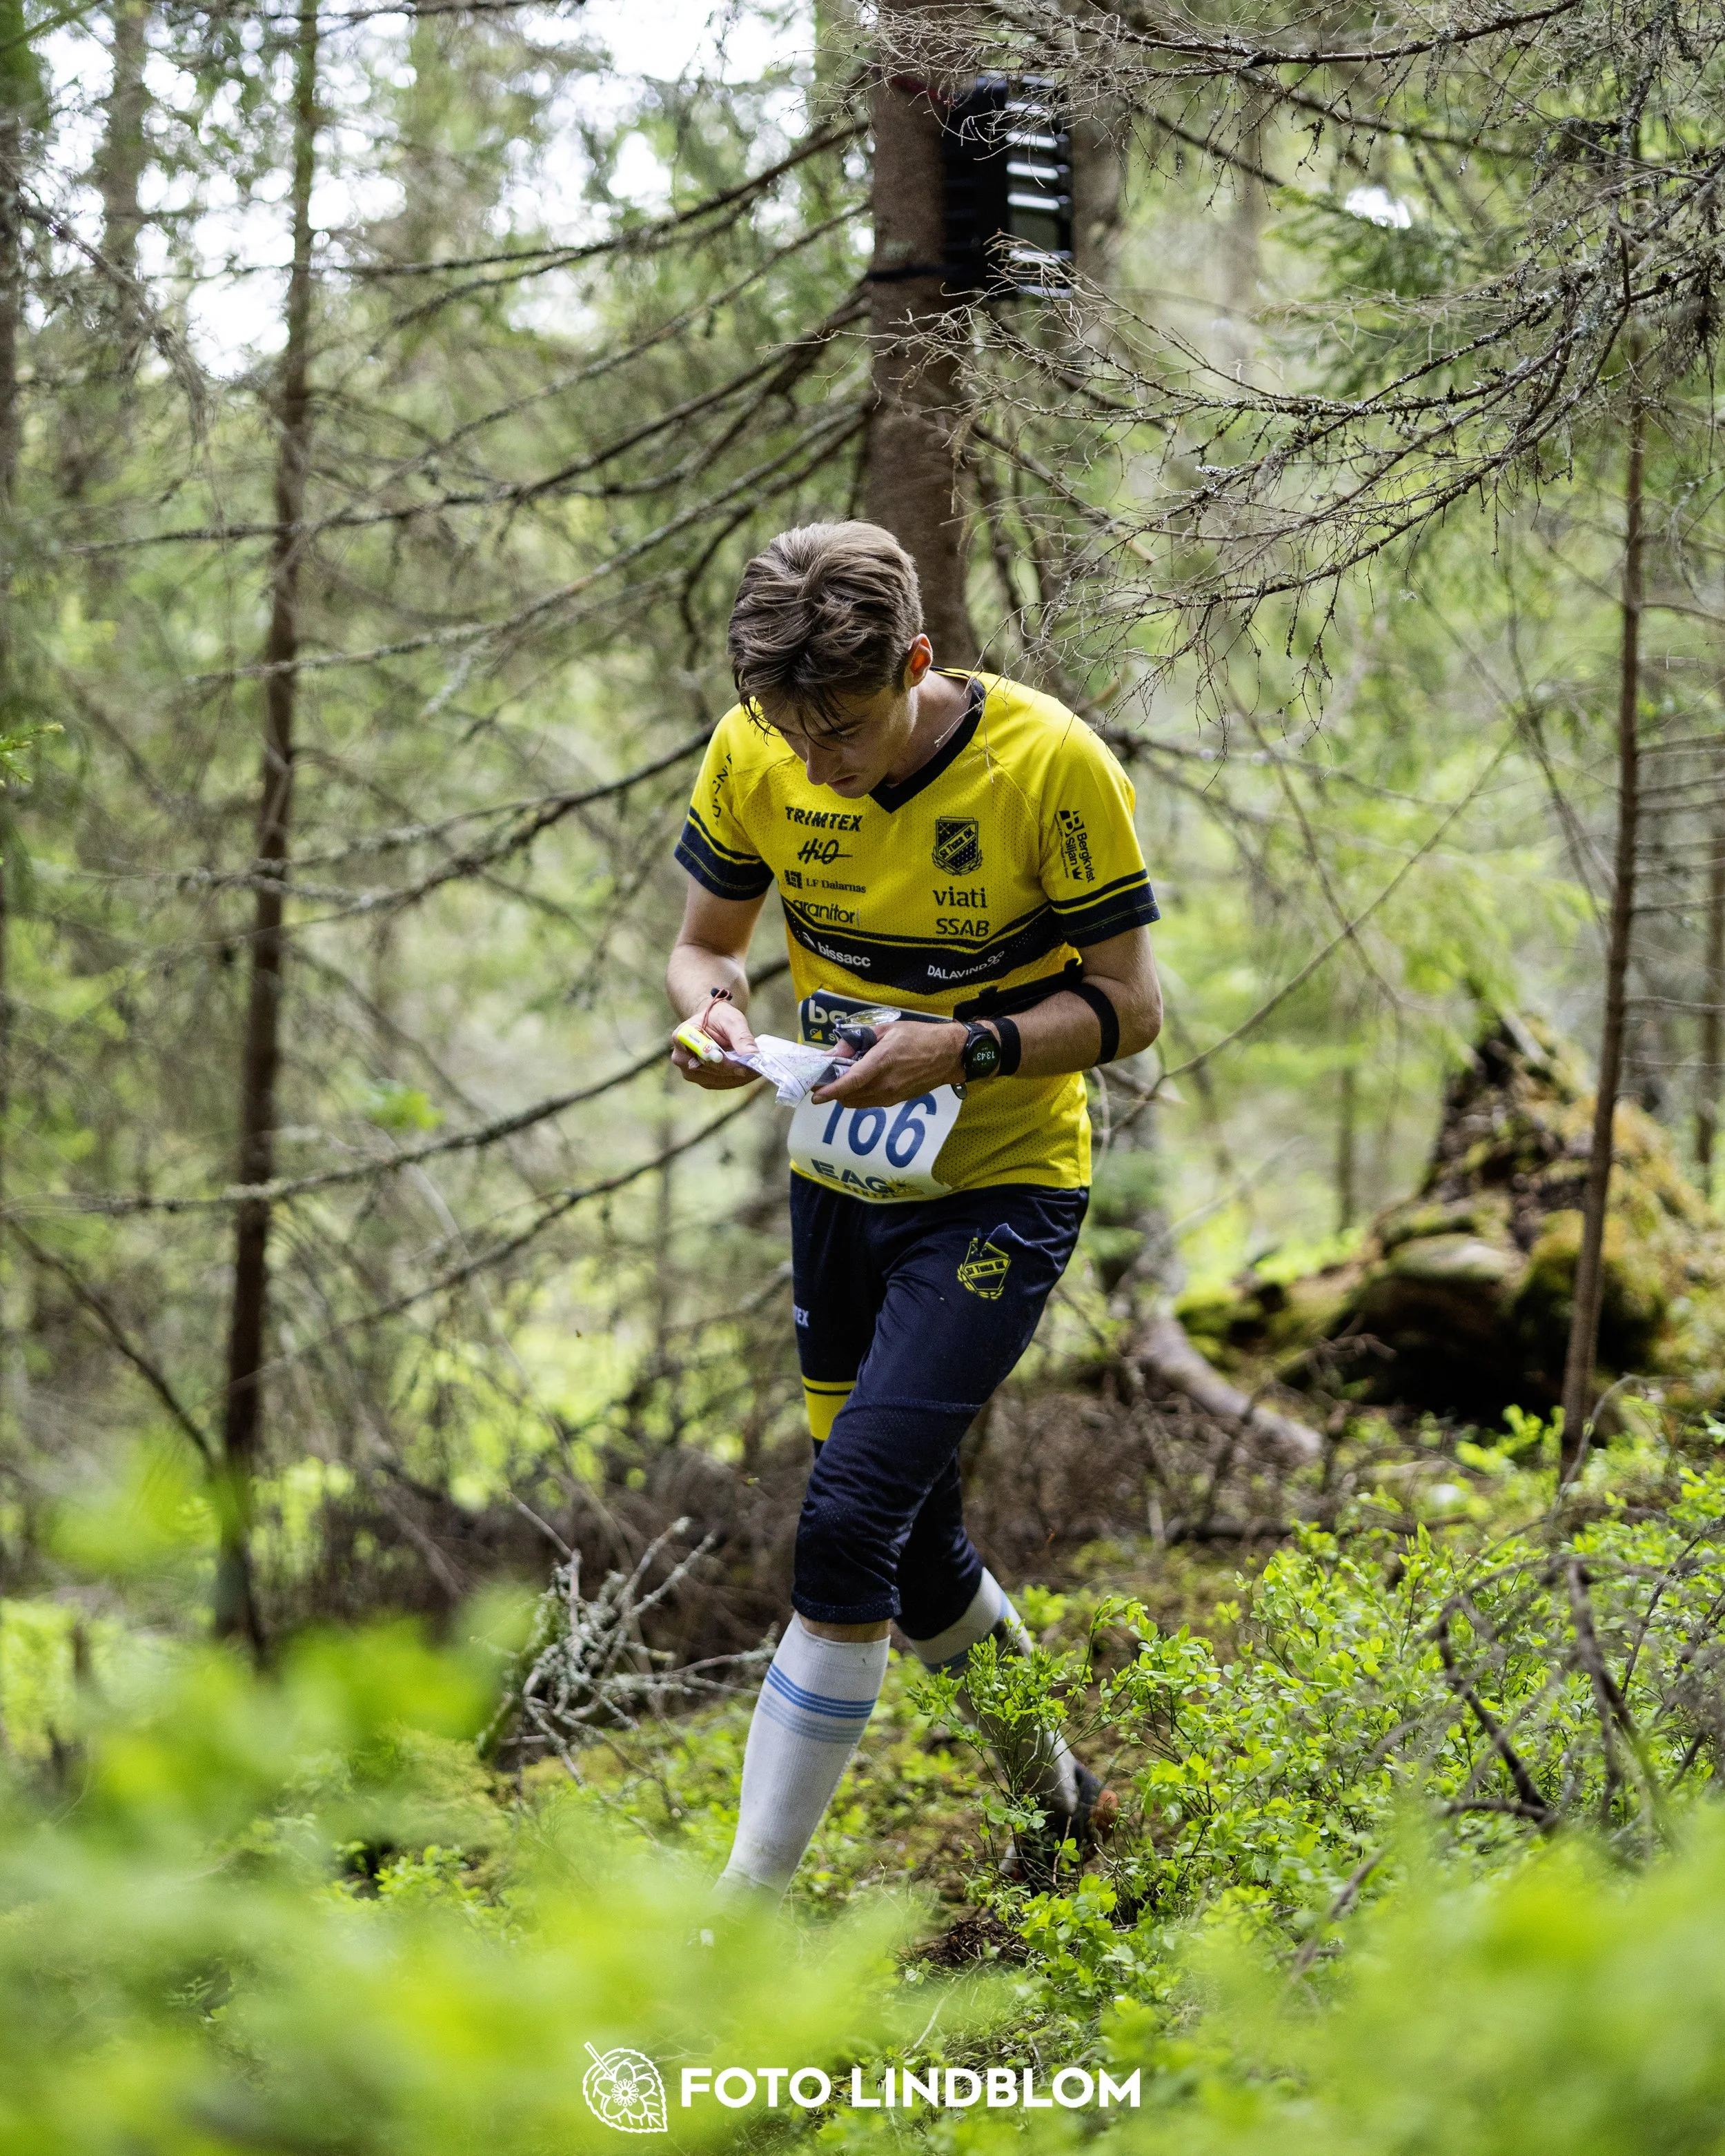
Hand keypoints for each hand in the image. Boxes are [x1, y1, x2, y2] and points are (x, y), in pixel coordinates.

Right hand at [669, 997, 759, 1088]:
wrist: (711, 1023)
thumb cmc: (719, 1018)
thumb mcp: (731, 1020)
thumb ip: (741, 1036)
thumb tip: (753, 1056)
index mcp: (682, 1035)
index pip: (704, 1053)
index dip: (724, 1061)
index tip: (745, 1066)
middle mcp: (680, 1056)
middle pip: (712, 1069)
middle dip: (736, 1069)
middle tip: (758, 1069)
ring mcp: (688, 1071)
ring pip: (717, 1079)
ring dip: (738, 1077)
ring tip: (756, 1071)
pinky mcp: (700, 1080)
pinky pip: (719, 1084)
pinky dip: (736, 1080)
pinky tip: (749, 1075)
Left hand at [810, 1020, 964, 1107]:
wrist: (949, 1055)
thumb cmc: (919, 1036)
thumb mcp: (886, 1029)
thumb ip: (857, 1040)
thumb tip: (834, 1052)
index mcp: (881, 1062)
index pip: (850, 1082)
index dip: (830, 1091)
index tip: (815, 1094)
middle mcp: (885, 1084)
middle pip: (848, 1097)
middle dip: (834, 1090)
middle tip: (828, 1077)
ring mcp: (891, 1095)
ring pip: (857, 1103)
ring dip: (846, 1094)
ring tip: (845, 1077)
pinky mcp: (896, 1101)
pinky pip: (869, 1102)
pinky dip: (859, 1095)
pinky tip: (862, 1081)